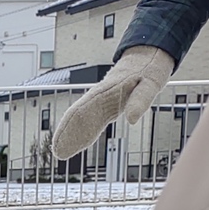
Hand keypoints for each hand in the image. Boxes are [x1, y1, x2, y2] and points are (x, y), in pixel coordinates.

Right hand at [52, 45, 173, 159]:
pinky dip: (85, 132)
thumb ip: (140, 100)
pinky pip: (92, 121)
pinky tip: (80, 144)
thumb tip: (131, 120)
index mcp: (106, 91)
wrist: (147, 56)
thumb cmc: (150, 69)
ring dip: (72, 135)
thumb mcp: (150, 84)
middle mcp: (100, 96)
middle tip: (57, 152)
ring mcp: (102, 101)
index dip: (71, 126)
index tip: (63, 139)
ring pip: (83, 119)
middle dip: (67, 133)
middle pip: (78, 116)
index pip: (83, 110)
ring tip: (61, 153)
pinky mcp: (107, 106)